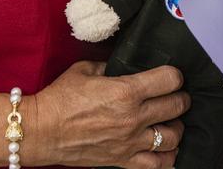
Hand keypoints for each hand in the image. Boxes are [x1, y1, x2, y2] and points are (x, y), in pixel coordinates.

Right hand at [29, 61, 189, 167]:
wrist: (41, 131)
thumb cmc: (61, 98)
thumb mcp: (86, 69)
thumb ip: (112, 65)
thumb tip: (126, 64)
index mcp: (125, 91)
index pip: (169, 80)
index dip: (175, 75)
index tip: (172, 75)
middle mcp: (132, 118)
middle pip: (176, 106)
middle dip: (181, 98)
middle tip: (177, 95)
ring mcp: (129, 142)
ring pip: (173, 137)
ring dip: (177, 127)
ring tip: (171, 121)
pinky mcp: (122, 161)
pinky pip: (157, 165)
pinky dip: (167, 157)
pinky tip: (165, 148)